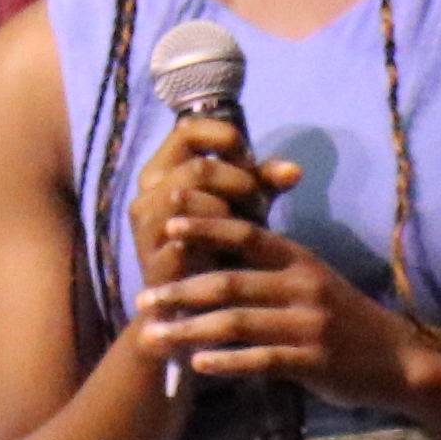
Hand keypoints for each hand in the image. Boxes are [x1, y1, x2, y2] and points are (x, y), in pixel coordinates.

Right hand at [124, 114, 288, 320]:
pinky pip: (188, 243)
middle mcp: (146, 196)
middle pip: (197, 169)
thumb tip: (295, 171)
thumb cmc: (222, 245)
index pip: (187, 130)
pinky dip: (217, 243)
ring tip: (247, 228)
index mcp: (162, 171)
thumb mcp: (243, 204)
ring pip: (190, 202)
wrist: (199, 308)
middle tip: (259, 205)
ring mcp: (145, 232)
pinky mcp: (153, 264)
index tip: (251, 161)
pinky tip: (235, 252)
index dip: (225, 138)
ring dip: (228, 214)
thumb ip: (264, 182)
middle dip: (238, 184)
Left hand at [149, 231, 421, 410]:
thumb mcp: (313, 279)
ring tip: (154, 336)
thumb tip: (214, 248)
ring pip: (237, 323)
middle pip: (230, 281)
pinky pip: (261, 360)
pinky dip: (227, 362)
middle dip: (180, 289)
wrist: (399, 360)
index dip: (205, 226)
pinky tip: (197, 365)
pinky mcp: (313, 362)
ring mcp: (308, 325)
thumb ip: (270, 265)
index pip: (246, 233)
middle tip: (141, 298)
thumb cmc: (344, 318)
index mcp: (300, 259)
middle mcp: (303, 286)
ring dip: (190, 329)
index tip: (166, 223)